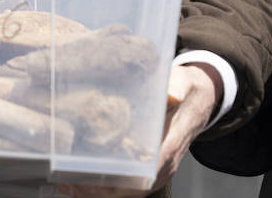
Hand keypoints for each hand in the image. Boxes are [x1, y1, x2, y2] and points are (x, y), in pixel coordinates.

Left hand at [55, 63, 218, 196]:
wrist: (200, 99)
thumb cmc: (188, 91)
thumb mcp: (183, 85)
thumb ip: (176, 90)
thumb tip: (172, 95)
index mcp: (171, 145)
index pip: (148, 173)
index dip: (122, 182)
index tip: (97, 183)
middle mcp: (165, 162)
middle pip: (135, 189)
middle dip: (104, 192)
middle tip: (72, 185)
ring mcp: (159, 166)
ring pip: (132, 190)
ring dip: (102, 192)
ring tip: (70, 186)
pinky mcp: (152, 165)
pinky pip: (131, 183)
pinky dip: (108, 186)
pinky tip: (84, 181)